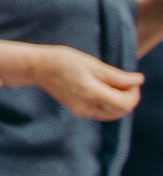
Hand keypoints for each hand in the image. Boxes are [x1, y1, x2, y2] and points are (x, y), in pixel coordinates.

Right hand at [22, 42, 142, 120]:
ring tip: (115, 86)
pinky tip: (105, 91)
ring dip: (121, 102)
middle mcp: (87, 106)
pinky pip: (102, 113)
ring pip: (113, 114)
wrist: (38, 68)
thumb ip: (117, 76)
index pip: (124, 104)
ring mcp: (82, 111)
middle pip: (121, 111)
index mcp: (91, 93)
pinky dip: (110, 105)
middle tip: (127, 83)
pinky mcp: (78, 111)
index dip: (134, 93)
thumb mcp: (93, 64)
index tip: (133, 80)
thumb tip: (139, 80)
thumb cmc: (64, 61)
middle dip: (129, 98)